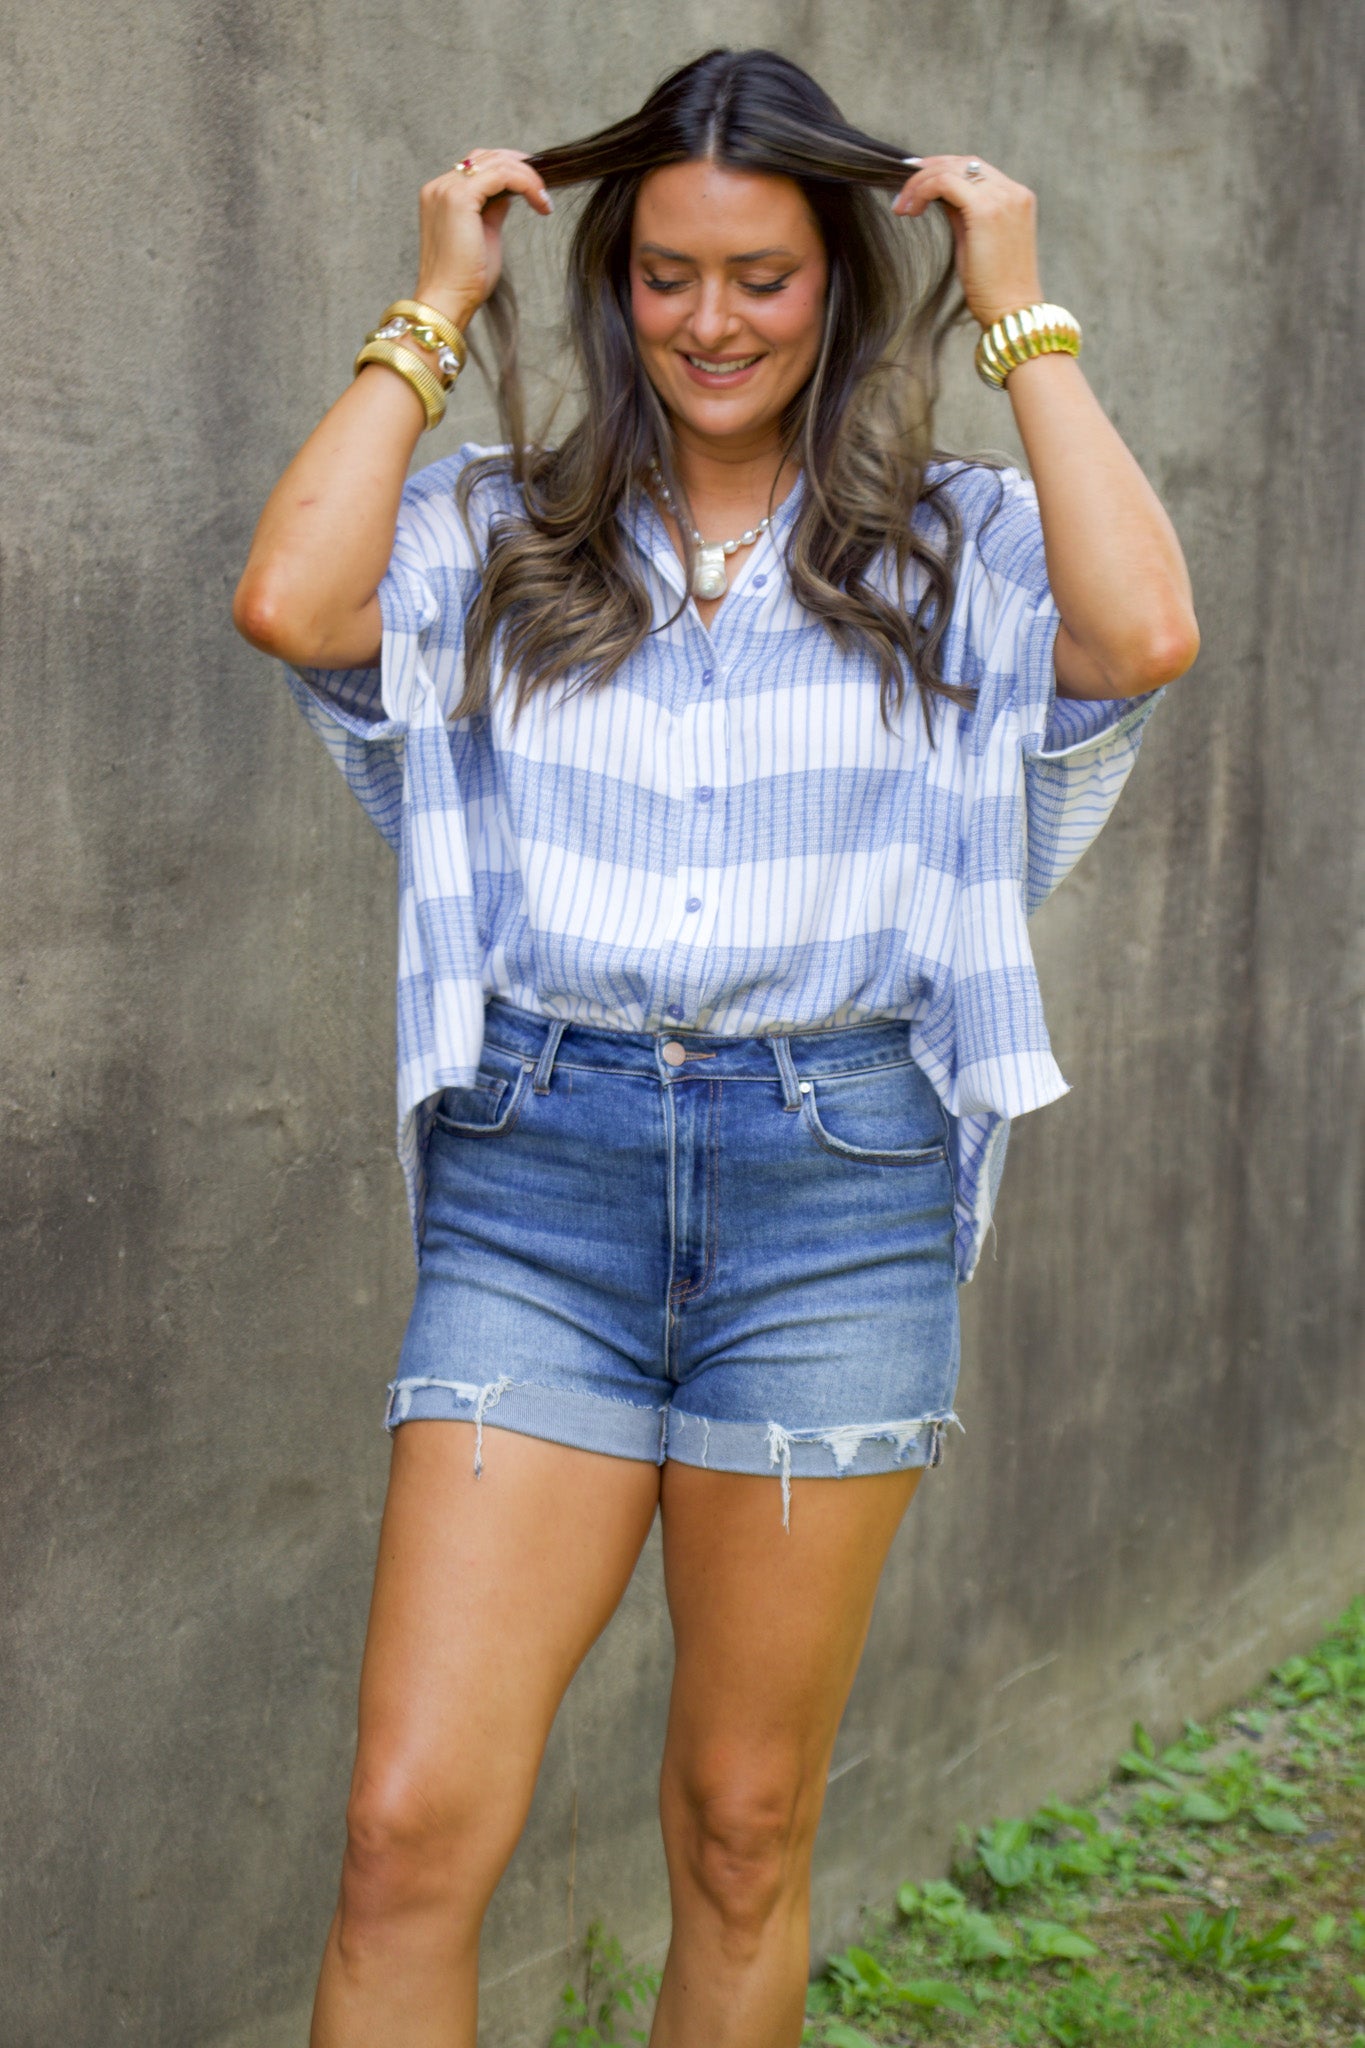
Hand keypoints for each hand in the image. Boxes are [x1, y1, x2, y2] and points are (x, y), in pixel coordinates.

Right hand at [412, 147, 552, 331]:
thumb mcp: (484, 234)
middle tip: (544, 190)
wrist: (448, 301)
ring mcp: (447, 189)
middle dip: (520, 168)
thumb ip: (493, 209)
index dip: (509, 170)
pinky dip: (526, 183)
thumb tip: (511, 193)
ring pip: (497, 162)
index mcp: (441, 195)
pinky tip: (540, 202)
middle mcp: (440, 187)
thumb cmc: (465, 280)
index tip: (535, 188)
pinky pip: (502, 175)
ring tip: (544, 201)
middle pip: (486, 157)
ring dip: (527, 176)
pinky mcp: (460, 198)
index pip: (477, 166)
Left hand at [893, 155, 1042, 328]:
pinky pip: (945, 182)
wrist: (1011, 312)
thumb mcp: (975, 241)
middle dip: (926, 171)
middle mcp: (1012, 191)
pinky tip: (910, 210)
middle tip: (901, 193)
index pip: (974, 168)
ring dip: (920, 182)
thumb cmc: (993, 288)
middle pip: (962, 162)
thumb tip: (937, 196)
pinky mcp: (986, 210)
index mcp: (1016, 197)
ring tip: (902, 206)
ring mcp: (1003, 198)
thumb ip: (962, 213)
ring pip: (951, 168)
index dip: (941, 169)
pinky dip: (923, 190)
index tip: (914, 185)